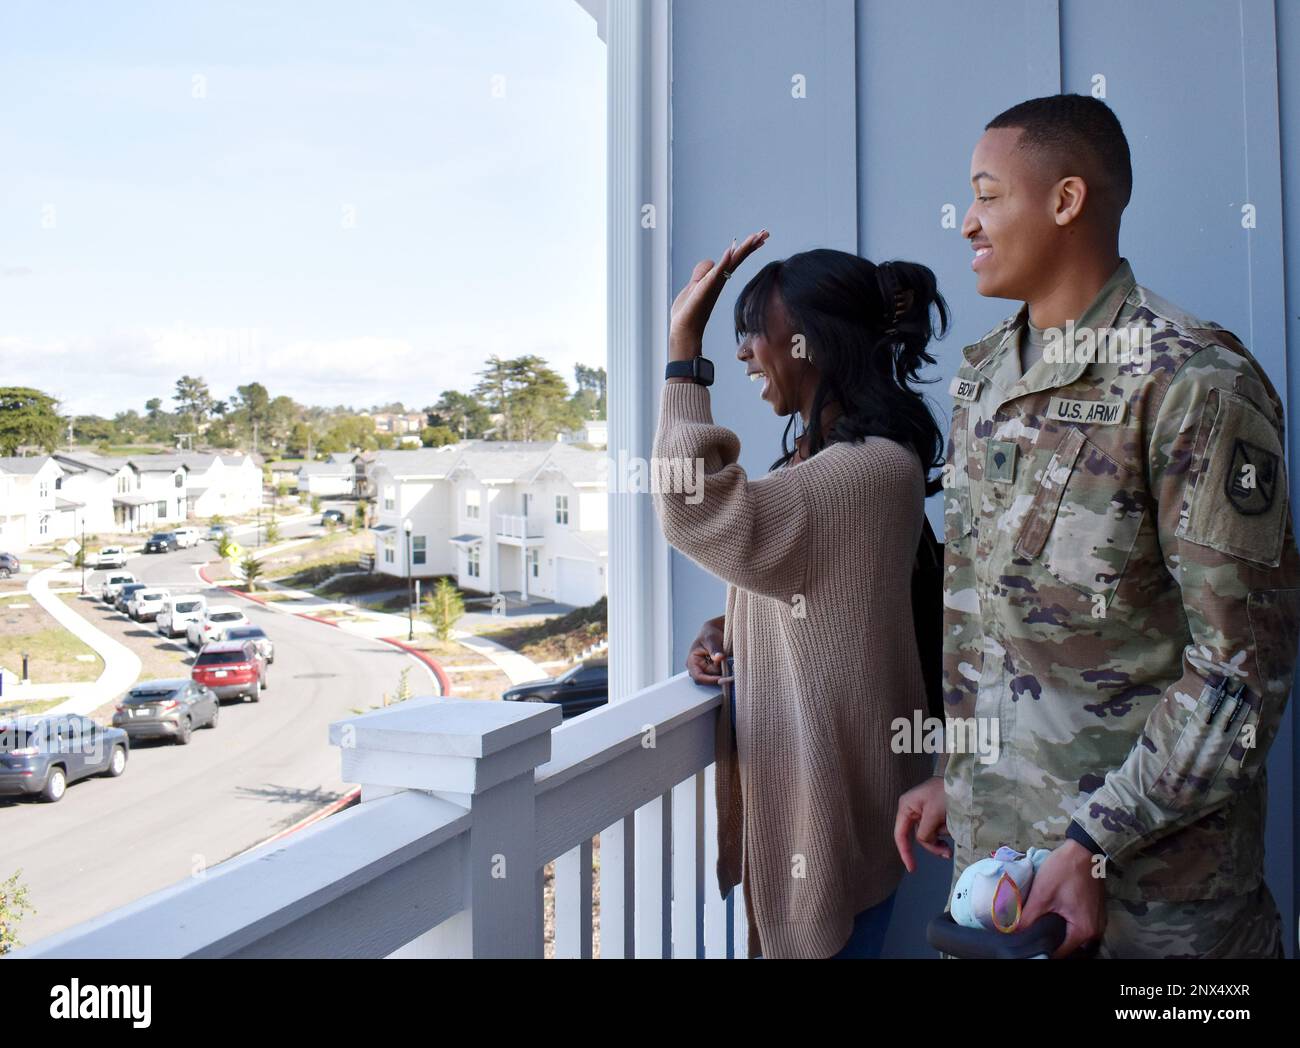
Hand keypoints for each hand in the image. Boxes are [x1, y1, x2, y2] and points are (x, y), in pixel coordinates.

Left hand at [669, 229, 768, 362]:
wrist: (684, 329)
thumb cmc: (690, 310)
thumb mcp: (695, 284)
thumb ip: (702, 271)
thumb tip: (711, 260)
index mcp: (718, 277)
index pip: (735, 258)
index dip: (747, 247)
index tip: (761, 237)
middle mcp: (719, 280)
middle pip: (738, 258)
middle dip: (751, 245)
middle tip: (765, 233)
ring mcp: (713, 284)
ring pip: (731, 262)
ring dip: (743, 249)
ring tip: (755, 237)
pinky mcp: (704, 288)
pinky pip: (716, 272)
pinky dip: (724, 261)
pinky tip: (730, 251)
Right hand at [686, 614, 726, 684]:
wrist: (715, 631)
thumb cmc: (709, 633)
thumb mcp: (711, 639)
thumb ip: (714, 649)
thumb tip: (719, 658)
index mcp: (691, 661)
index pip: (698, 677)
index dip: (710, 680)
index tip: (722, 678)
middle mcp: (696, 669)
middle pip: (708, 680)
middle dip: (719, 676)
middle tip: (731, 670)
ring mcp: (705, 671)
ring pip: (715, 679)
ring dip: (724, 674)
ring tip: (730, 663)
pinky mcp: (713, 672)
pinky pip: (720, 676)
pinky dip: (726, 672)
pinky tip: (730, 665)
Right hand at [893, 776, 950, 871]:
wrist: (964, 781)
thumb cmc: (945, 794)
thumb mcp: (932, 814)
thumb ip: (925, 833)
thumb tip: (925, 842)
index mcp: (906, 807)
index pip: (900, 835)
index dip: (905, 853)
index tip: (912, 869)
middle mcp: (912, 810)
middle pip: (917, 837)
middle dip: (932, 845)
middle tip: (947, 852)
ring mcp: (924, 811)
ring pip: (929, 834)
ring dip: (941, 836)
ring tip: (952, 827)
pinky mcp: (935, 812)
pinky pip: (937, 828)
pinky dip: (945, 830)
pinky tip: (953, 825)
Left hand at [1019, 840, 1105, 957]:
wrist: (1084, 850)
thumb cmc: (1064, 871)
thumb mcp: (1042, 895)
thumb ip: (1027, 917)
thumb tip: (1012, 932)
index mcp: (1083, 931)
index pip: (1060, 953)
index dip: (1042, 951)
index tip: (1028, 947)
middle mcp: (1095, 932)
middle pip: (1069, 947)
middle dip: (1050, 943)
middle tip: (1031, 936)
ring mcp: (1098, 922)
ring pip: (1074, 937)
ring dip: (1058, 934)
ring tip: (1039, 927)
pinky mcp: (1096, 912)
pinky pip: (1080, 927)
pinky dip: (1067, 925)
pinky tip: (1052, 918)